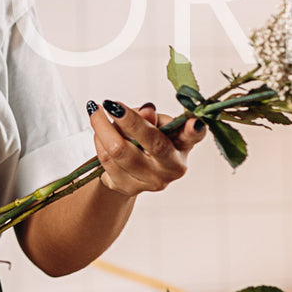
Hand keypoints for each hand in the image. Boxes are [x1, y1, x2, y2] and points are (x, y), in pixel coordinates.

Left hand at [88, 99, 203, 196]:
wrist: (130, 171)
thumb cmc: (148, 140)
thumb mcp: (153, 124)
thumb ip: (150, 118)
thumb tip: (145, 112)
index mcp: (183, 146)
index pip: (192, 136)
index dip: (194, 130)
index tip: (194, 122)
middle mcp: (171, 168)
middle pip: (152, 144)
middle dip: (128, 121)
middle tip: (109, 103)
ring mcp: (150, 182)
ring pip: (120, 151)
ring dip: (103, 128)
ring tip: (97, 112)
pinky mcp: (128, 188)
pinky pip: (106, 160)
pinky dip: (98, 141)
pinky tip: (98, 132)